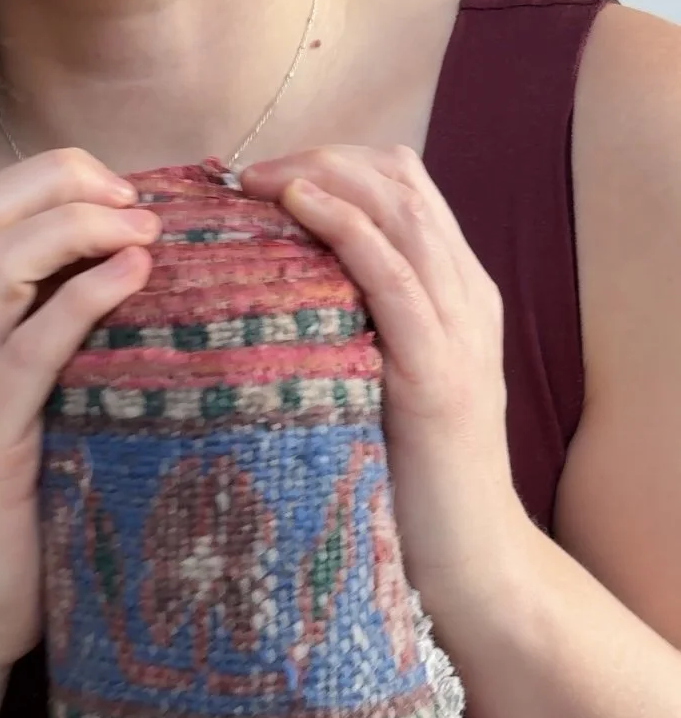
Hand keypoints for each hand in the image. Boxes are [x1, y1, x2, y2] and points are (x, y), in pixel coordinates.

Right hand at [0, 149, 159, 671]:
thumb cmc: (17, 514)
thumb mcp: (40, 410)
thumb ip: (66, 346)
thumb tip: (147, 285)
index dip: (52, 179)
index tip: (126, 194)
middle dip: (61, 180)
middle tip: (137, 199)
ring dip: (73, 227)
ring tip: (143, 230)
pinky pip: (25, 349)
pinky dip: (80, 300)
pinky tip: (133, 278)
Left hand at [239, 144, 534, 623]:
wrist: (470, 559)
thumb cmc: (407, 481)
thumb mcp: (376, 383)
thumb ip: (347, 333)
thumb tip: (265, 298)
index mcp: (454, 293)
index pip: (401, 187)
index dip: (331, 163)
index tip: (260, 178)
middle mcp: (465, 295)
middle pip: (399, 180)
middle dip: (320, 158)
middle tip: (247, 173)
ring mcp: (458, 328)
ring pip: (400, 209)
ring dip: (323, 178)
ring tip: (259, 180)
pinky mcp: (437, 370)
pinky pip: (393, 273)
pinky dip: (346, 227)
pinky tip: (300, 209)